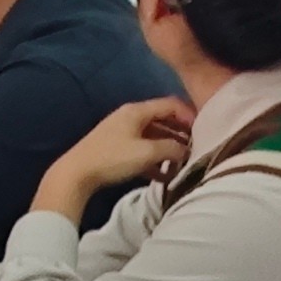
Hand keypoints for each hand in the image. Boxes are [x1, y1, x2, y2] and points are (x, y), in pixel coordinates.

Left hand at [43, 95, 196, 216]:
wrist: (76, 174)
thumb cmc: (112, 158)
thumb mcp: (146, 152)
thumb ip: (171, 148)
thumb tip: (186, 150)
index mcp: (137, 111)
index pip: (170, 104)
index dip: (189, 115)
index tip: (204, 131)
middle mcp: (131, 117)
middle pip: (164, 120)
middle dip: (182, 134)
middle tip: (197, 149)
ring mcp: (124, 134)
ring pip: (154, 137)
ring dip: (170, 149)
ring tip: (184, 165)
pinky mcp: (118, 150)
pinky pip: (143, 151)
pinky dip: (156, 160)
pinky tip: (165, 176)